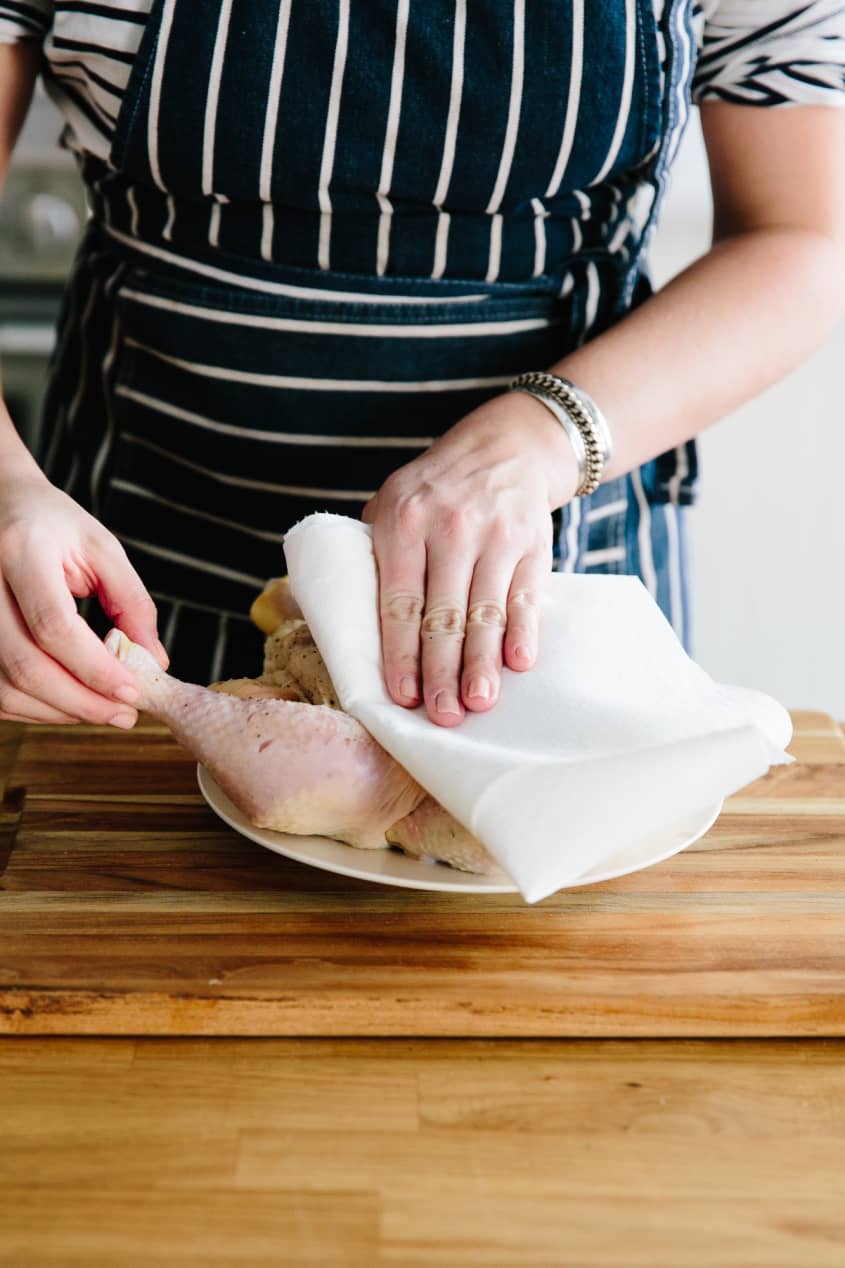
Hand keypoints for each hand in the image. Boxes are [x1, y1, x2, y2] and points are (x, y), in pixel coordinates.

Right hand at [0, 465, 167, 725]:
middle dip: (81, 702)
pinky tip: (67, 704)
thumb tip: (154, 662)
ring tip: (101, 711)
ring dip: (57, 712)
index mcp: (20, 551)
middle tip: (125, 715)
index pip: (53, 625)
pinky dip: (31, 708)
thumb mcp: (100, 548)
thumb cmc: (50, 524)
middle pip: (25, 665)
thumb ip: (131, 603)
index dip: (94, 668)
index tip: (133, 691)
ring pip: (3, 687)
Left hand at [362, 390, 578, 726]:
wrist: (506, 445)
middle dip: (441, 671)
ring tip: (478, 702)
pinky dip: (524, 632)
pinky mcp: (532, 544)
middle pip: (443, 615)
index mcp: (403, 522)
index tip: (402, 695)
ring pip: (485, 612)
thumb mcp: (391, 502)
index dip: (401, 653)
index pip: (399, 602)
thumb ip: (372, 555)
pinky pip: (526, 596)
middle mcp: (450, 529)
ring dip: (482, 663)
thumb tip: (335, 620)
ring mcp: (495, 536)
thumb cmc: (436, 489)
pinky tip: (519, 665)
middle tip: (442, 715)